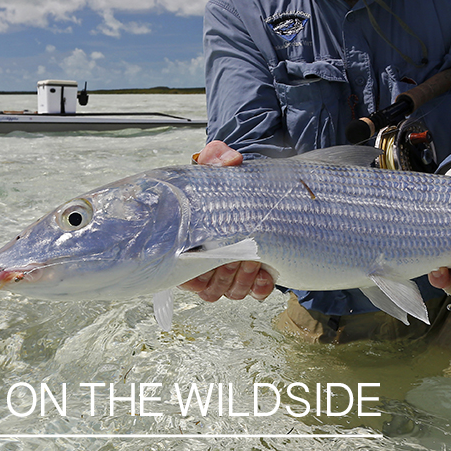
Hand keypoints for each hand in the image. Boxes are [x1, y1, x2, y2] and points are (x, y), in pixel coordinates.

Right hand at [179, 140, 275, 300]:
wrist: (251, 187)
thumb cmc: (226, 180)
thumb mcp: (219, 165)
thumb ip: (218, 158)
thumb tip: (230, 160)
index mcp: (190, 244)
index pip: (184, 277)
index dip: (195, 276)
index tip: (210, 258)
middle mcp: (209, 263)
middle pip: (210, 289)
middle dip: (224, 275)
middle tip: (237, 255)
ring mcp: (232, 271)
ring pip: (231, 293)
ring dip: (241, 281)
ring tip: (252, 259)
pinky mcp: (255, 274)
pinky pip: (255, 293)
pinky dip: (260, 286)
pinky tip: (265, 272)